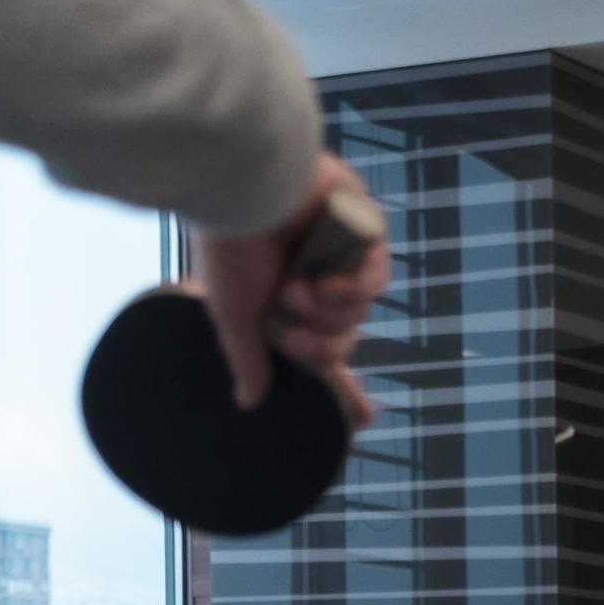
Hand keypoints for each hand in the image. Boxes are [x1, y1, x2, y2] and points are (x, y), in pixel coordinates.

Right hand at [197, 153, 388, 428]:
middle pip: (341, 341)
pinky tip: (325, 276)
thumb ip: (248, 357)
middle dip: (317, 344)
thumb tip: (249, 402)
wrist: (242, 184)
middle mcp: (315, 280)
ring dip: (328, 310)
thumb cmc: (228, 244)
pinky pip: (375, 278)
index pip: (321, 352)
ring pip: (358, 313)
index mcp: (284, 302)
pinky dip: (352, 285)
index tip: (363, 419)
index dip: (343, 388)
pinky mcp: (363, 228)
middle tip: (288, 322)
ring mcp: (341, 255)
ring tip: (295, 286)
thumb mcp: (233, 313)